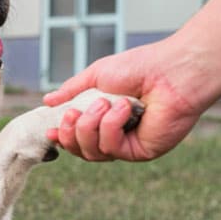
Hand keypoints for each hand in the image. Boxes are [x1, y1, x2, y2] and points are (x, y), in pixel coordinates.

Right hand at [43, 39, 202, 161]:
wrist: (173, 69)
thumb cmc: (142, 67)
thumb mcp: (97, 75)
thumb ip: (72, 90)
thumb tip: (48, 101)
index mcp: (106, 118)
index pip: (78, 138)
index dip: (62, 137)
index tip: (50, 129)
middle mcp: (117, 135)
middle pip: (81, 150)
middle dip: (72, 132)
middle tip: (75, 112)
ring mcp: (129, 145)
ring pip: (92, 152)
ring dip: (91, 125)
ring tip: (106, 102)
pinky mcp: (141, 151)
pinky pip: (112, 149)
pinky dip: (111, 126)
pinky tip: (124, 108)